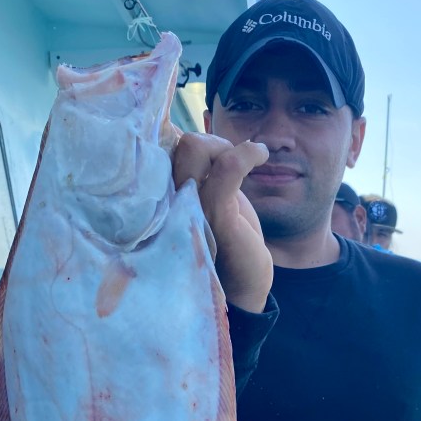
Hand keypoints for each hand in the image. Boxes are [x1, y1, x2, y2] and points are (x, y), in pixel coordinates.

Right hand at [173, 134, 272, 312]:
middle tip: (229, 165)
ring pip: (195, 148)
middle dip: (212, 144)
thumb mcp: (206, 199)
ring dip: (227, 149)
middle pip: (180, 143)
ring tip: (243, 168)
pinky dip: (248, 153)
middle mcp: (167, 199)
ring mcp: (188, 206)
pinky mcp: (215, 213)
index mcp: (162, 196)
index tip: (211, 156)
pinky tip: (261, 155)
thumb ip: (194, 172)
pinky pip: (227, 167)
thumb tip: (191, 135)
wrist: (242, 285)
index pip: (160, 147)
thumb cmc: (224, 240)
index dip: (187, 141)